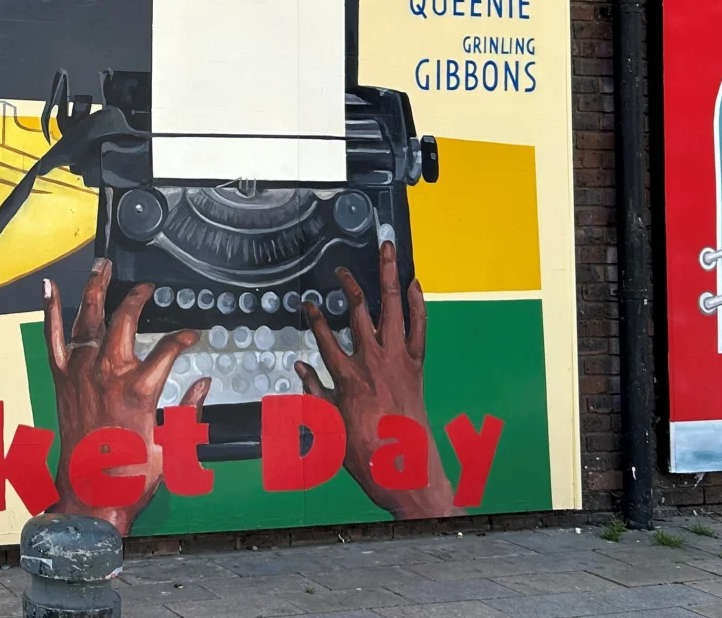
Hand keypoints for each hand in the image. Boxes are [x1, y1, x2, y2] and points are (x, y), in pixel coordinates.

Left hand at [43, 259, 208, 534]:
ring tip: (102, 267)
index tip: (191, 336)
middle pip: (124, 319)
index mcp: (140, 388)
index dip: (184, 339)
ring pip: (87, 317)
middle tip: (146, 287)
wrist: (90, 492)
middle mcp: (108, 373)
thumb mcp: (173, 444)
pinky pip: (53, 337)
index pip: (170, 348)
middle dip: (137, 297)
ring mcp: (80, 372)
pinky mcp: (61, 379)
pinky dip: (50, 311)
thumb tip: (203, 384)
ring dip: (95, 289)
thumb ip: (190, 409)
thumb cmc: (129, 474)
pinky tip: (48, 290)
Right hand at [294, 240, 456, 520]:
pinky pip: (420, 329)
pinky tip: (414, 285)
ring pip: (393, 310)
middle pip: (359, 313)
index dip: (313, 318)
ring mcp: (399, 361)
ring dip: (389, 278)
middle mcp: (373, 363)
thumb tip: (301, 369)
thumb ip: (315, 393)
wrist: (406, 469)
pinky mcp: (418, 366)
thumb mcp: (329, 425)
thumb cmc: (365, 452)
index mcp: (347, 378)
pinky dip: (418, 305)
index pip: (324, 338)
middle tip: (342, 269)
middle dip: (349, 285)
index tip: (307, 302)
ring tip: (389, 252)